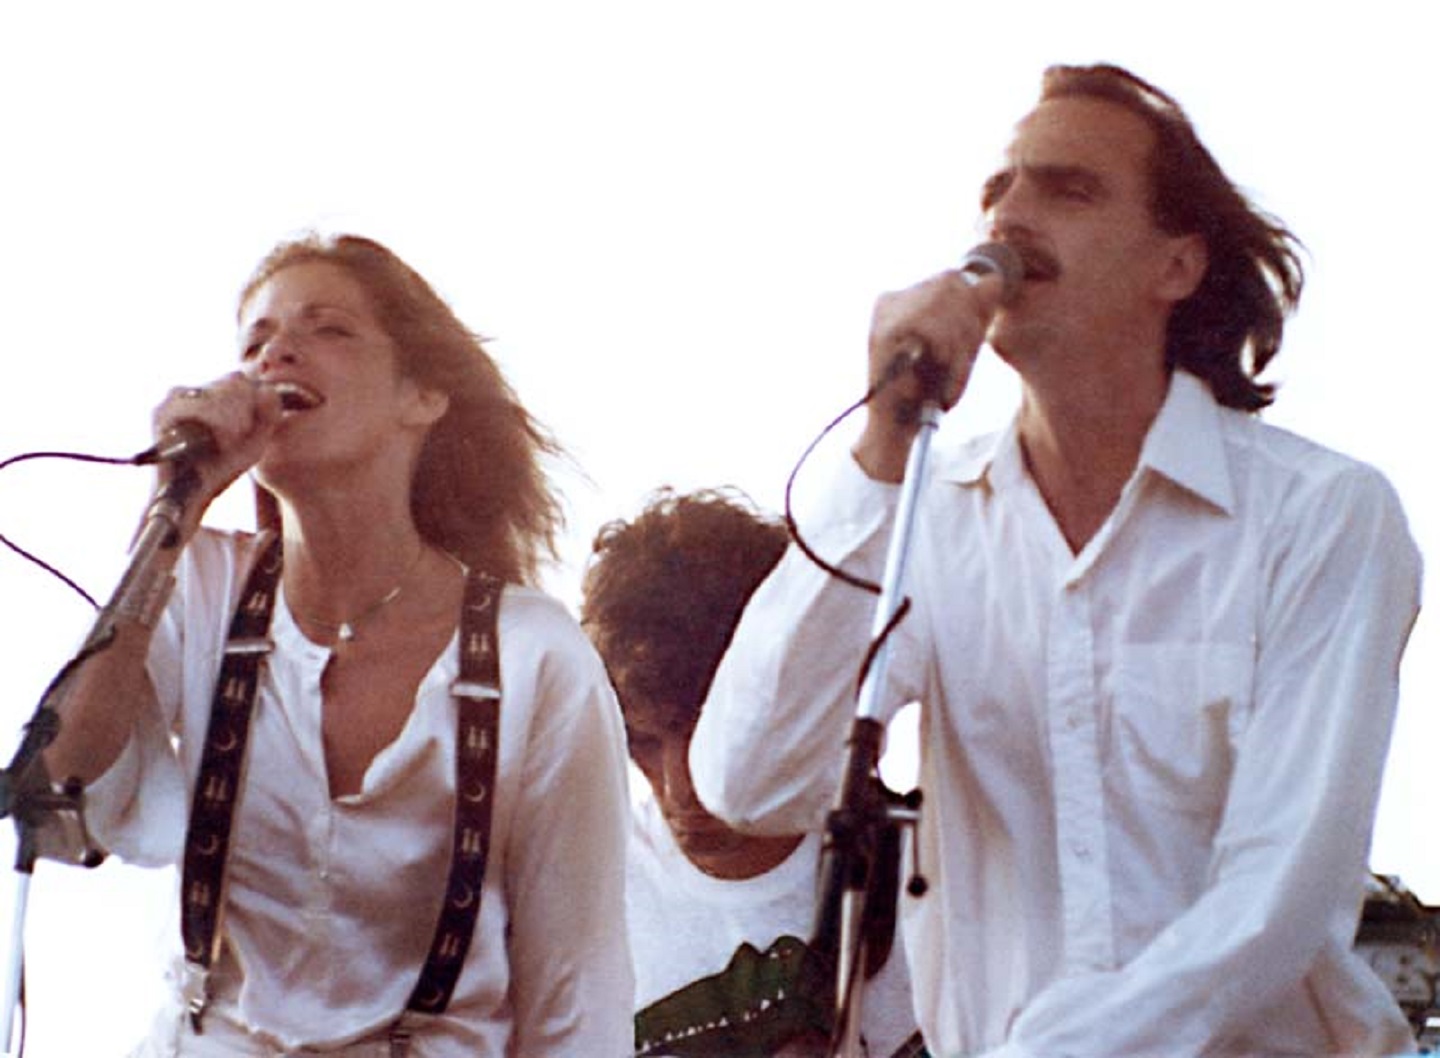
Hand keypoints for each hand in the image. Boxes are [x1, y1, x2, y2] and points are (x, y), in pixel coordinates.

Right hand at [150, 372, 283, 526]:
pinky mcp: (162, 412)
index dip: (256, 404)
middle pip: (235, 381)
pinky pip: (198, 404)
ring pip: (221, 389)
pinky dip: (215, 422)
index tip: (251, 431)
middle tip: (238, 438)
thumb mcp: (256, 441)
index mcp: (213, 392)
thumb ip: (269, 414)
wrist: (192, 495)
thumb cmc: (223, 467)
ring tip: (228, 442)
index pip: (245, 380)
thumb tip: (268, 389)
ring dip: (233, 418)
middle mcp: (193, 390)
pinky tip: (219, 441)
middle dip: (246, 410)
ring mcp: (175, 398)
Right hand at [854, 269, 1006, 480]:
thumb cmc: (925, 394)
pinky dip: (945, 354)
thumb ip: (975, 316)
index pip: (951, 279)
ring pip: (944, 299)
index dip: (972, 308)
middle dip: (967, 325)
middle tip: (959, 365)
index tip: (968, 347)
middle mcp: (890, 301)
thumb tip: (994, 280)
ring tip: (948, 376)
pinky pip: (932, 327)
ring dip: (958, 343)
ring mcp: (884, 314)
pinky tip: (937, 375)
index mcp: (904, 301)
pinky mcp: (884, 333)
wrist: (896, 432)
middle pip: (950, 283)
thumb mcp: (959, 350)